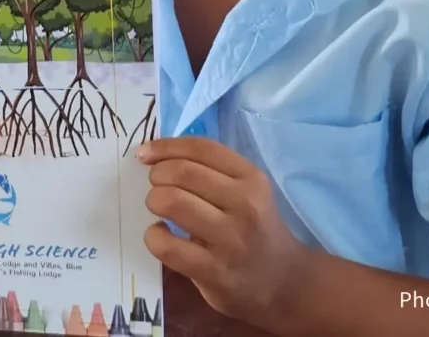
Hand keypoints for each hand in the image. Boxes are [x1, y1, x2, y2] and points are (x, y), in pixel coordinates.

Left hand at [137, 137, 306, 328]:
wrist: (283, 282)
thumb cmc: (255, 229)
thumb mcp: (245, 191)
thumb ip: (210, 171)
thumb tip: (155, 154)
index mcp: (251, 178)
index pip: (200, 148)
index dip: (165, 146)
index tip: (145, 153)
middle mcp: (244, 205)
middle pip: (182, 172)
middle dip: (157, 174)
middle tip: (156, 185)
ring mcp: (230, 240)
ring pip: (172, 202)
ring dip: (154, 201)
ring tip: (158, 208)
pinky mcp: (214, 271)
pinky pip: (167, 246)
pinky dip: (154, 236)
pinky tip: (160, 235)